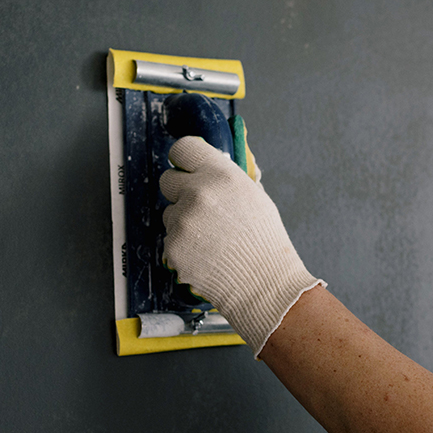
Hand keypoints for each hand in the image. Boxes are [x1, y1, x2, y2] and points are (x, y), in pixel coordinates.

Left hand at [160, 136, 323, 356]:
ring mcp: (183, 220)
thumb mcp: (255, 197)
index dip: (183, 160)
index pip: (183, 149)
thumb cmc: (265, 242)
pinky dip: (183, 246)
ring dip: (184, 222)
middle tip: (199, 207)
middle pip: (167, 179)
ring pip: (170, 213)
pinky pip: (170, 239)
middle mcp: (198, 192)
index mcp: (221, 174)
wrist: (264, 283)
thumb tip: (209, 167)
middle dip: (179, 191)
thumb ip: (227, 178)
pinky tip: (206, 254)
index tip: (186, 167)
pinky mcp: (173, 246)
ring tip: (212, 239)